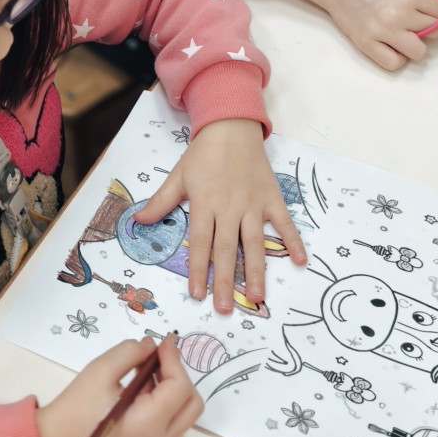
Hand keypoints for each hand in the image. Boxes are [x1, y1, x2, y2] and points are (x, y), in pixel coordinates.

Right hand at [36, 336, 202, 436]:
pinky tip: (141, 383)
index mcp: (150, 424)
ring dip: (172, 386)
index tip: (163, 341)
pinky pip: (169, 419)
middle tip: (158, 356)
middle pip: (191, 404)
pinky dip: (164, 398)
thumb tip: (151, 346)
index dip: (174, 359)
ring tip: (146, 366)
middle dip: (180, 375)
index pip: (180, 387)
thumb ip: (130, 352)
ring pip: (183, 412)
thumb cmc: (77, 407)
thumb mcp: (101, 370)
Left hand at [131, 119, 305, 312]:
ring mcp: (253, 204)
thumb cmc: (203, 154)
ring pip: (255, 243)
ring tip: (257, 298)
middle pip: (227, 250)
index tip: (197, 294)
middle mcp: (229, 207)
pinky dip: (293, 241)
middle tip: (224, 308)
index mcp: (205, 203)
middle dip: (225, 281)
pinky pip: (284, 223)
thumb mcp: (177, 176)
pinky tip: (299, 262)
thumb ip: (160, 202)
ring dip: (257, 271)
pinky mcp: (271, 198)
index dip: (197, 270)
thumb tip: (137, 222)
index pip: (200, 243)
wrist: (231, 127)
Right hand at [319, 0, 437, 69]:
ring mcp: (382, 31)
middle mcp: (398, 14)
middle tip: (416, 24)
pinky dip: (398, 58)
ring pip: (419, 51)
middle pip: (433, 32)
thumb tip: (437, 15)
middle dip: (429, 28)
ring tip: (404, 37)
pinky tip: (393, 48)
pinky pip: (395, 63)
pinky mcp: (367, 44)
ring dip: (416, 46)